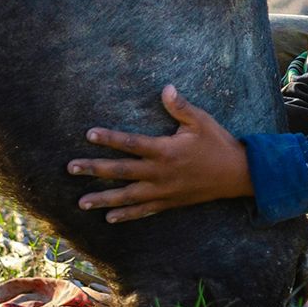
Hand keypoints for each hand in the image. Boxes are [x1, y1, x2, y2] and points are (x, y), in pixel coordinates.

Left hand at [68, 85, 252, 221]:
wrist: (237, 174)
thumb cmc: (218, 143)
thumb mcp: (201, 121)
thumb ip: (180, 107)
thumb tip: (165, 88)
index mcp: (166, 150)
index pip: (131, 143)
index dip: (109, 138)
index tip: (89, 134)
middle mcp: (160, 173)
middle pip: (121, 171)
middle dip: (94, 169)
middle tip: (71, 168)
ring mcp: (163, 191)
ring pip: (127, 196)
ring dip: (103, 198)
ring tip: (81, 202)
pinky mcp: (169, 202)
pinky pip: (143, 211)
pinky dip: (126, 215)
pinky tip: (109, 218)